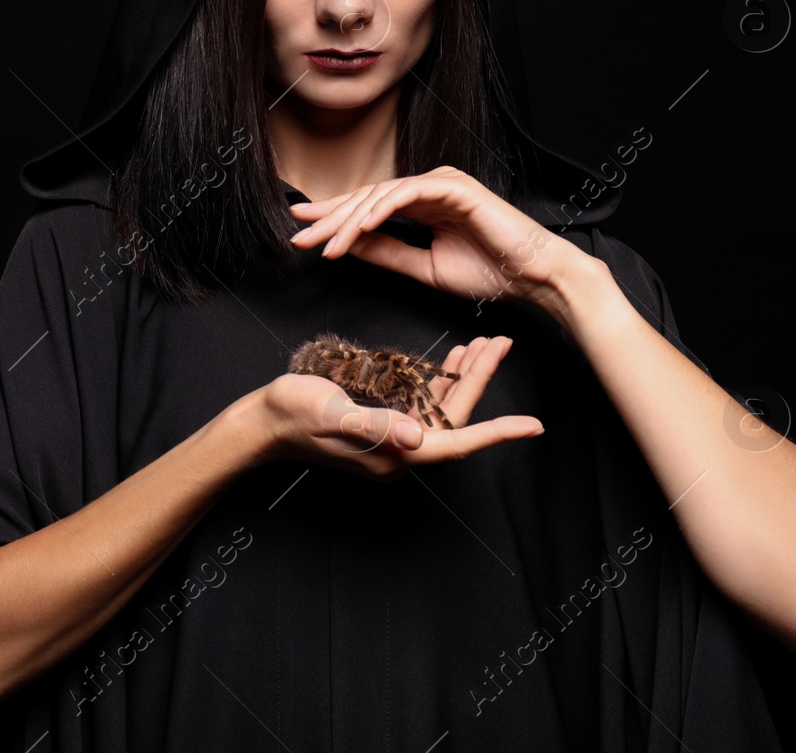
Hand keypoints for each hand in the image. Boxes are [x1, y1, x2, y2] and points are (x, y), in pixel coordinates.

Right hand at [243, 336, 540, 481]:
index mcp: (394, 453)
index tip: (533, 426)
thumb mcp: (330, 413)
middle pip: (453, 416)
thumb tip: (417, 435)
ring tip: (485, 342)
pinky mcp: (382, 421)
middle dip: (480, 381)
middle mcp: (399, 449)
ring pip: (441, 407)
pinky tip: (451, 358)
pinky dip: (439, 379)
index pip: (456, 442)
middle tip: (500, 342)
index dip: (496, 433)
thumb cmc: (291, 416)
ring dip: (464, 377)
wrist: (261, 422)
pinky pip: (421, 402)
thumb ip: (374, 425)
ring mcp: (391, 436)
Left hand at [286, 166, 582, 314]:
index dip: (333, 219)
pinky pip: (408, 193)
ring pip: (382, 195)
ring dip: (350, 221)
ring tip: (327, 245)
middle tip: (298, 234)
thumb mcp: (424, 267)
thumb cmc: (490, 272)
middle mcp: (429, 187)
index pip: (368, 207)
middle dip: (330, 218)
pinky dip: (381, 209)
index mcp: (423, 203)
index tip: (301, 232)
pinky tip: (359, 227)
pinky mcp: (456, 186)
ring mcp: (442, 182)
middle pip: (367, 198)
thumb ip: (387, 253)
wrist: (534, 277)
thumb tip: (347, 246)